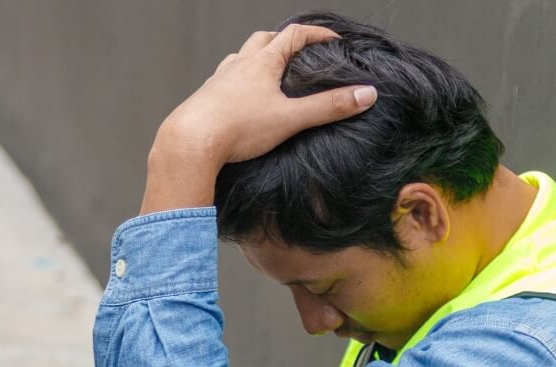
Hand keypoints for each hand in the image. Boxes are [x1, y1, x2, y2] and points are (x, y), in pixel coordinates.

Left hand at [141, 25, 377, 212]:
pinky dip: (236, 80)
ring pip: (240, 58)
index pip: (294, 36)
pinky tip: (238, 97)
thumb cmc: (238, 128)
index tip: (334, 39)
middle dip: (284, 41)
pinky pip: (223, 80)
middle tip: (299, 49)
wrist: (189, 143)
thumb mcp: (291, 118)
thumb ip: (328, 107)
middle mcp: (238, 65)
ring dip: (256, 58)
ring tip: (268, 70)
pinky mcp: (205, 98)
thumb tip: (366, 95)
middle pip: (263, 40)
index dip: (316, 34)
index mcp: (262, 63)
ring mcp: (219, 80)